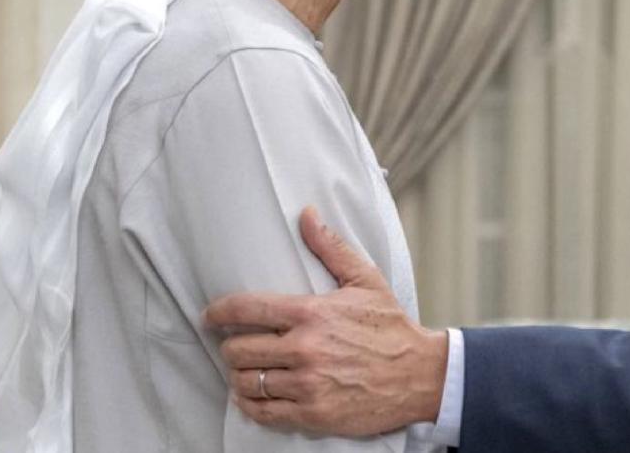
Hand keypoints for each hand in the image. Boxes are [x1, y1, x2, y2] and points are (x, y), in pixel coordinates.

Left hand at [204, 206, 448, 435]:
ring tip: (244, 370)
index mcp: (312, 313)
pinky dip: (251, 404)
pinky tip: (254, 396)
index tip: (211, 315)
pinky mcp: (312, 414)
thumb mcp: (365, 280)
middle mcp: (305, 349)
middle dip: (230, 346)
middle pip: (239, 349)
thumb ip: (330, 247)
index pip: (248, 309)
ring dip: (239, 376)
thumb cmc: (391, 328)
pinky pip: (263, 411)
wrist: (419, 375)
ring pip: (246, 382)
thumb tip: (306, 215)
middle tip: (234, 345)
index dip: (220, 311)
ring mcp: (307, 384)